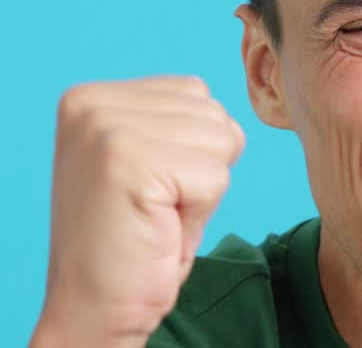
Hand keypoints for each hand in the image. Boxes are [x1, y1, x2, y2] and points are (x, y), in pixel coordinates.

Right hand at [31, 76, 244, 347]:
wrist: (94, 308)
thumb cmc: (134, 239)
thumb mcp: (150, 158)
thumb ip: (175, 120)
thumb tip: (229, 106)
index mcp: (94, 97)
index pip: (196, 93)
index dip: (193, 150)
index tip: (150, 186)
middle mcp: (93, 104)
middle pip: (214, 115)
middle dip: (203, 168)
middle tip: (156, 207)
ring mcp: (106, 130)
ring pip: (221, 141)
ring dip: (203, 190)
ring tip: (158, 215)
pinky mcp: (127, 163)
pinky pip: (215, 177)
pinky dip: (200, 212)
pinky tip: (159, 229)